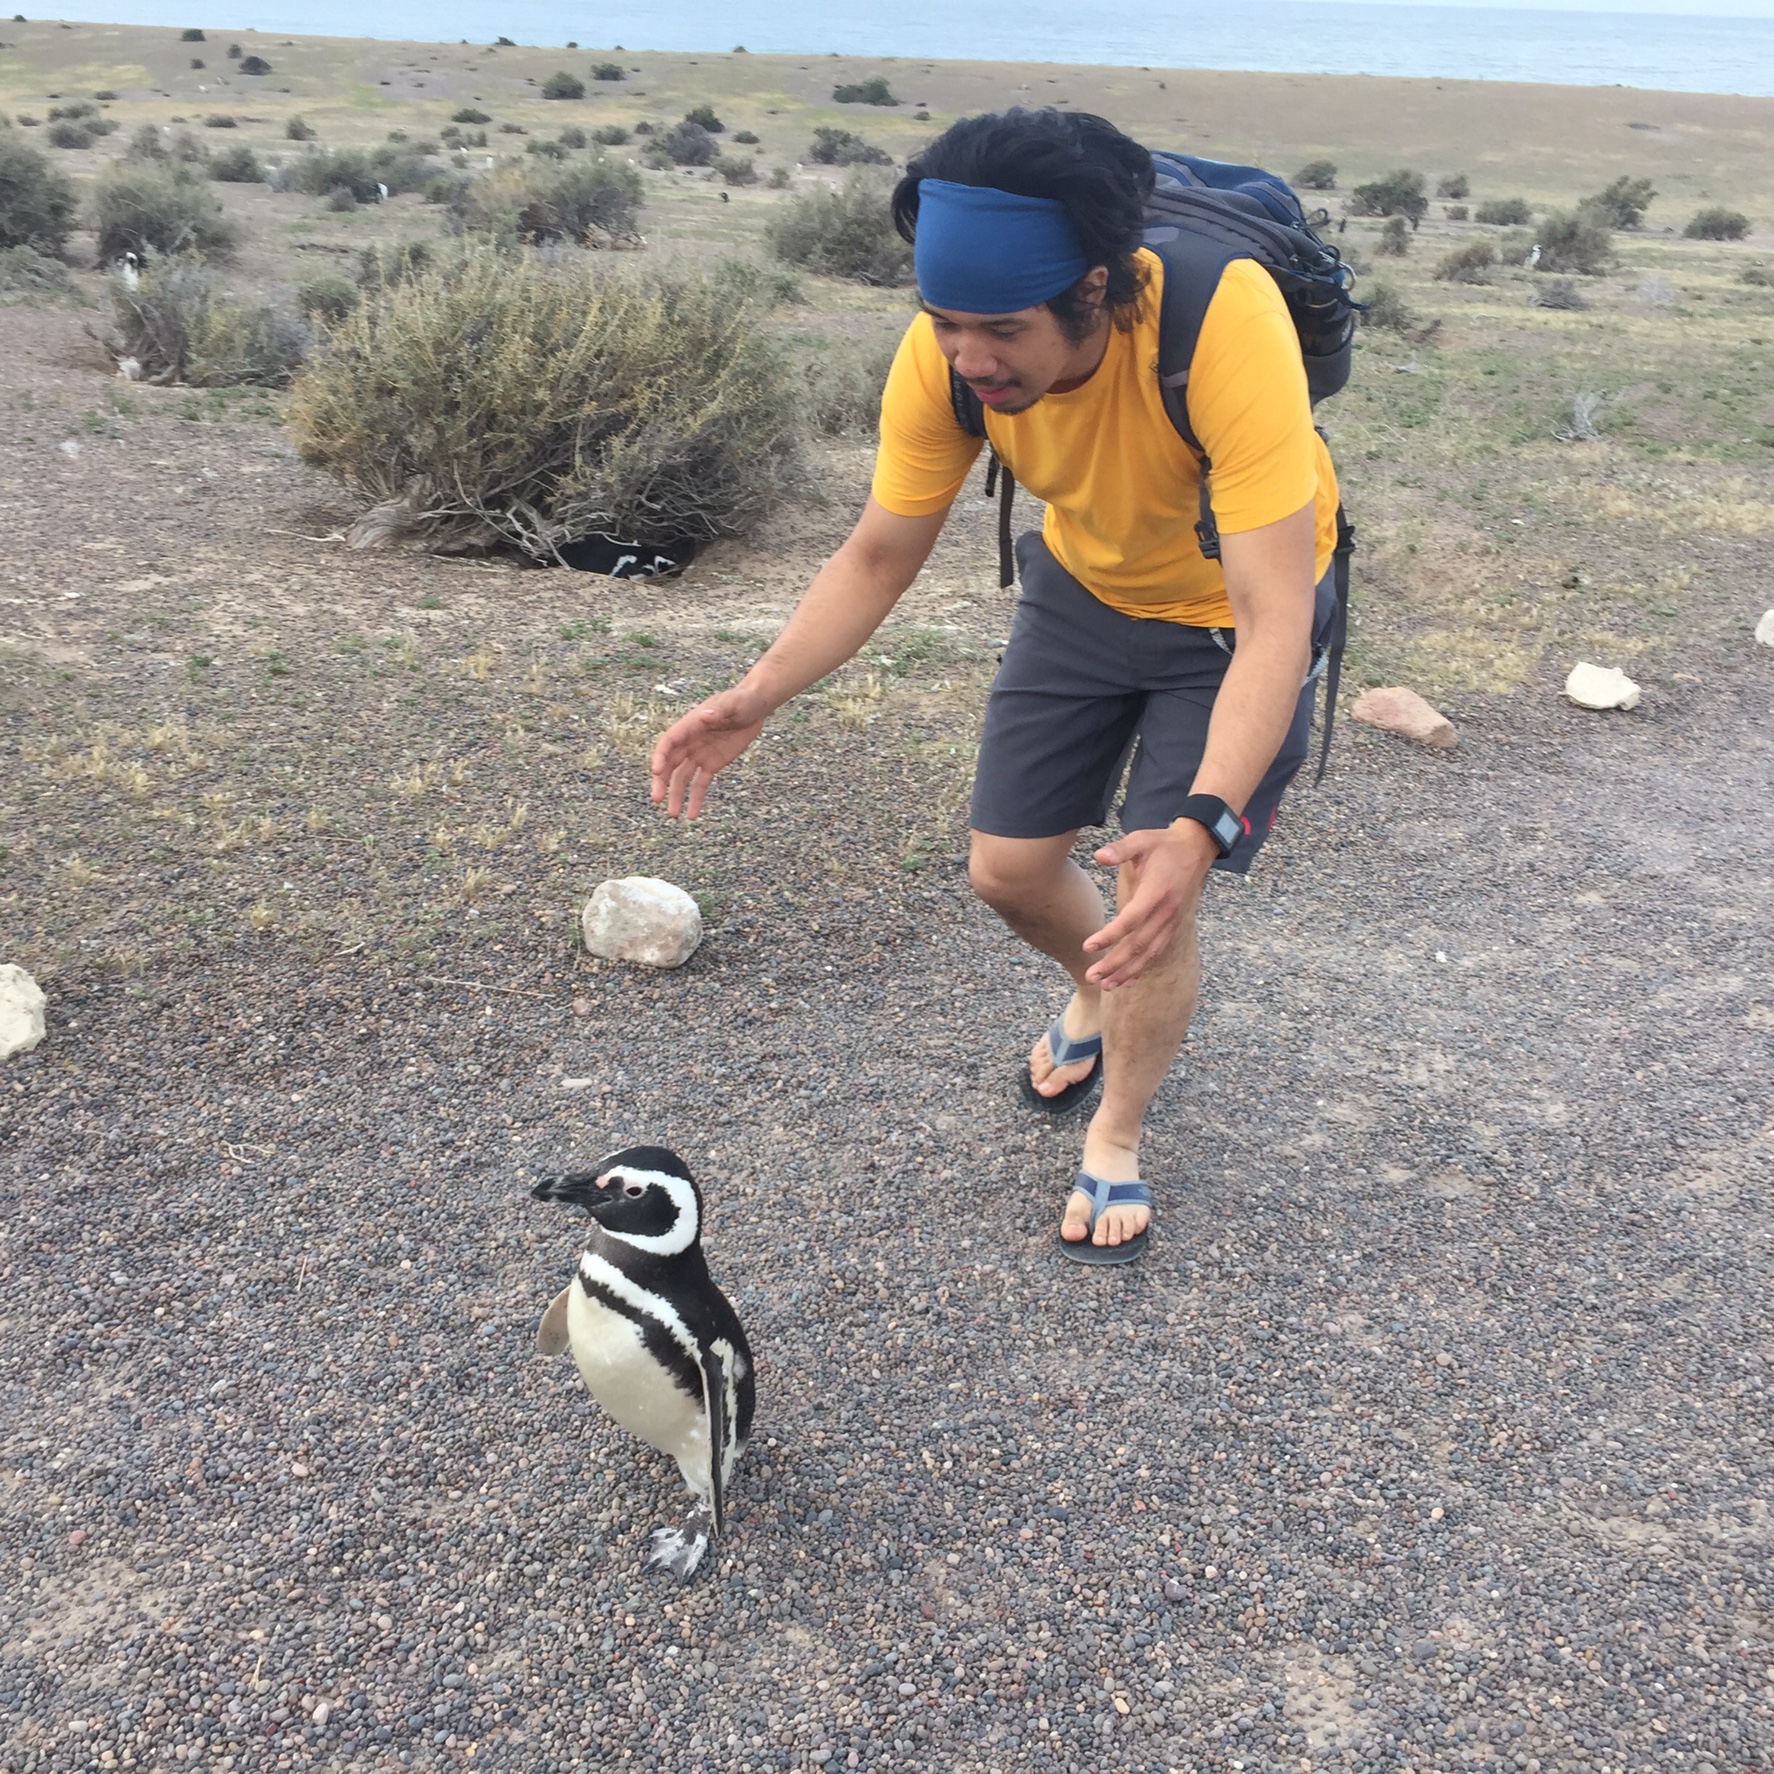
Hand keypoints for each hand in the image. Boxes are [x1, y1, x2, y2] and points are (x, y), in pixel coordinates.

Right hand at [649, 687, 770, 818]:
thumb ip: (719, 710)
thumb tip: (705, 715)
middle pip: (670, 763)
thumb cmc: (742, 700)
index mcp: (690, 725)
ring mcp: (699, 754)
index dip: (660, 756)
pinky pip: (700, 784)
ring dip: (676, 795)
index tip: (655, 771)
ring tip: (673, 814)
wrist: (755, 707)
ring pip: (682, 778)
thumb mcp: (734, 703)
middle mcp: (690, 741)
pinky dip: (696, 799)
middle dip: (662, 781)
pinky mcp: (712, 764)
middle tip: (657, 799)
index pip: (669, 741)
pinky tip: (692, 815)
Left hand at [1082, 823, 1215, 988]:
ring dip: (1127, 971)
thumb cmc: (1164, 844)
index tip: (1087, 947)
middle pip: (1138, 945)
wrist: (1196, 848)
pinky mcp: (1172, 925)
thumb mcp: (1142, 839)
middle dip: (1114, 963)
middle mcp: (1166, 912)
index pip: (1131, 920)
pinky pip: (1156, 951)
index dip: (1109, 936)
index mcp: (1157, 892)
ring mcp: (1171, 921)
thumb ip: (1121, 849)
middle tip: (1091, 976)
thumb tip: (1099, 856)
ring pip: (1148, 953)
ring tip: (1106, 985)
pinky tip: (1127, 980)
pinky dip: (1141, 967)